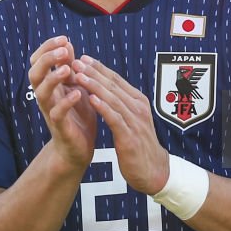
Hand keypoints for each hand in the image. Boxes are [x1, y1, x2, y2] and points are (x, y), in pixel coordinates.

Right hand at [28, 36, 96, 171]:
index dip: (48, 48)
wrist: (78, 148)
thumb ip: (71, 68)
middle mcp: (46, 96)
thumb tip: (67, 44)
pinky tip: (77, 93)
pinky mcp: (59, 127)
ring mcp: (50, 111)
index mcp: (50, 84)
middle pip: (34, 73)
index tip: (64, 39)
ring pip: (41, 92)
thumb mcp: (76, 86)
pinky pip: (56, 113)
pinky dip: (66, 102)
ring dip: (53, 78)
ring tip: (67, 69)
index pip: (38, 60)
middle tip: (63, 50)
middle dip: (47, 59)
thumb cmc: (77, 116)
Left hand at [72, 55, 169, 194]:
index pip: (116, 80)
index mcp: (138, 101)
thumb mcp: (132, 119)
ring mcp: (135, 121)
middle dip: (94, 72)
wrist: (153, 171)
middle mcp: (138, 108)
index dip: (99, 68)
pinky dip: (103, 107)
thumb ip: (121, 104)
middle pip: (113, 85)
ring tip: (79, 76)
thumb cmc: (139, 145)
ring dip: (95, 86)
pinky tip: (91, 99)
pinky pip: (114, 118)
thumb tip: (105, 89)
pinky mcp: (129, 137)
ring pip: (112, 98)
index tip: (83, 59)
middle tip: (77, 61)